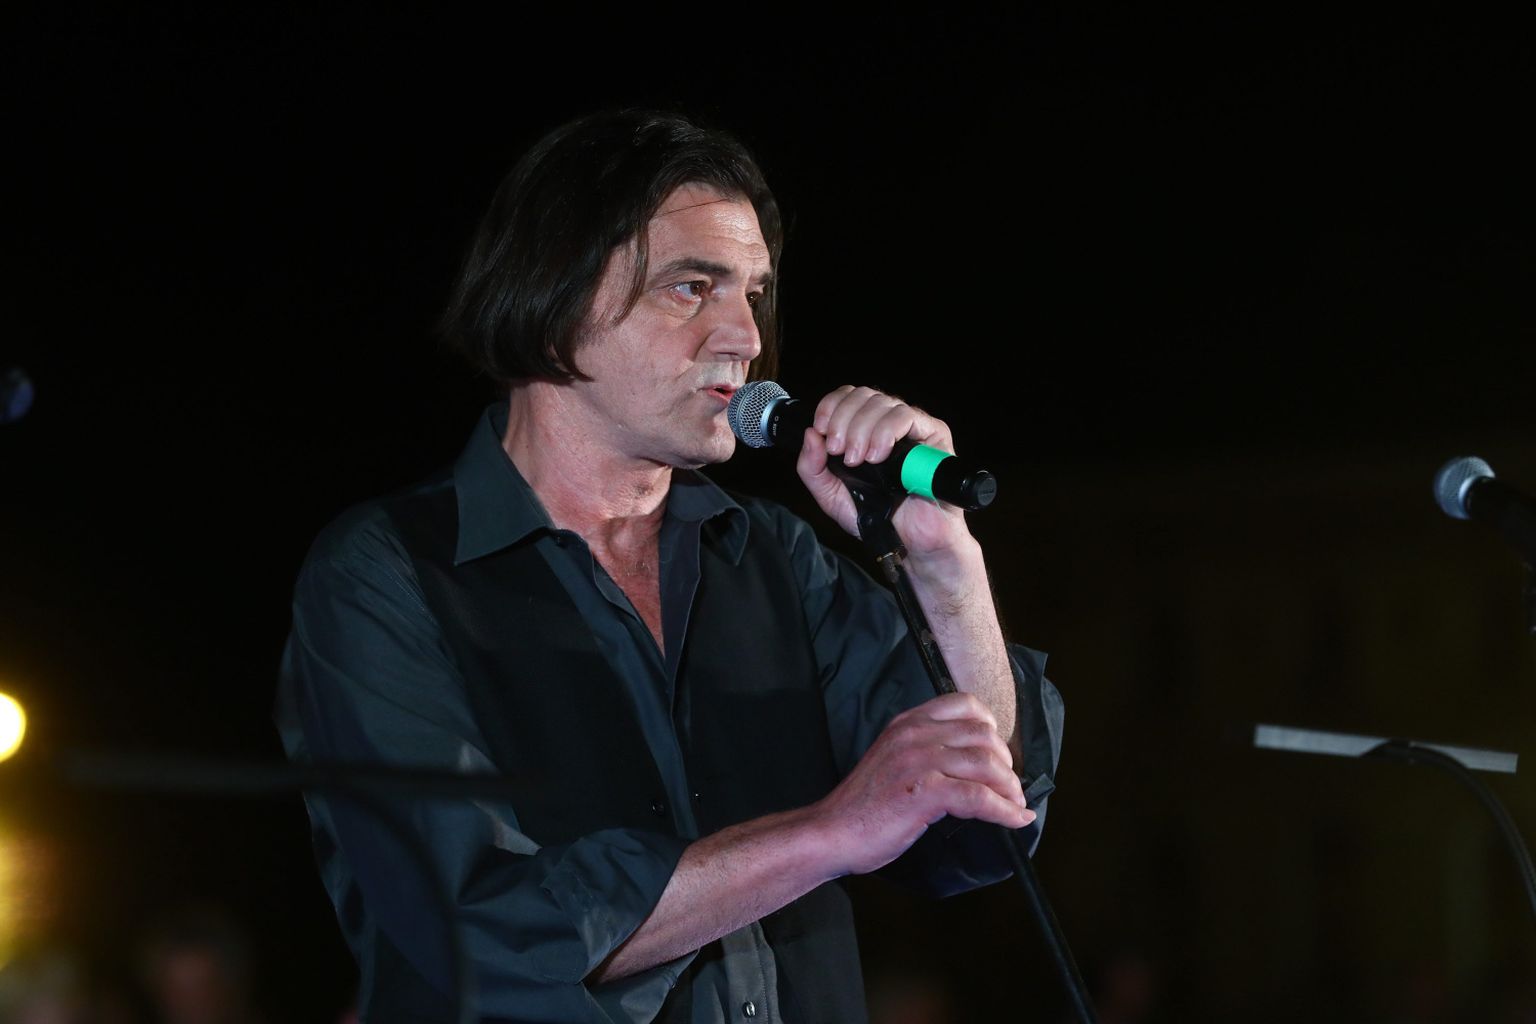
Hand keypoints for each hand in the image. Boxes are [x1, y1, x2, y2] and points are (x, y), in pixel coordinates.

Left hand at [794, 386, 971, 557]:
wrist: (912, 542)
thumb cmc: (878, 518)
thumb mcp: (831, 496)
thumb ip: (812, 469)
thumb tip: (809, 434)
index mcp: (864, 430)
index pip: (847, 397)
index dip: (830, 407)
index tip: (822, 432)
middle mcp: (887, 423)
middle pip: (862, 395)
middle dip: (843, 421)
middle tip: (841, 453)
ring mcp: (912, 426)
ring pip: (882, 403)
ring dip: (863, 429)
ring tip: (859, 460)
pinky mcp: (934, 433)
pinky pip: (906, 416)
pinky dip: (886, 432)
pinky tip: (879, 456)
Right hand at [809, 692, 1033, 877]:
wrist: (832, 831)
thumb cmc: (862, 805)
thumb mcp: (893, 760)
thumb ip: (924, 751)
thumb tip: (971, 763)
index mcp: (907, 723)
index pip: (963, 704)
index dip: (991, 726)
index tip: (997, 751)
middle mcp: (914, 734)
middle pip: (984, 736)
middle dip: (1006, 763)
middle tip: (1010, 788)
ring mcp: (919, 761)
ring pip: (986, 764)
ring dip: (1010, 788)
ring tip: (1014, 805)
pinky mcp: (925, 792)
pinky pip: (980, 797)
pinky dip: (1005, 811)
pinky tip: (1015, 820)